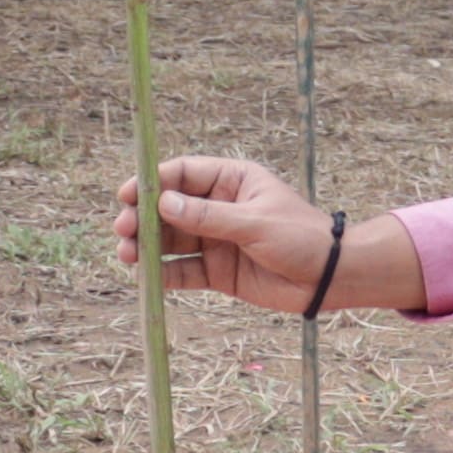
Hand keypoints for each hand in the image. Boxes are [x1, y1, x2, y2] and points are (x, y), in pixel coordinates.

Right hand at [125, 153, 350, 306]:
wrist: (329, 277)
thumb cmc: (301, 237)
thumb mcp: (255, 222)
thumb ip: (210, 217)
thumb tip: (164, 204)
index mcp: (231, 181)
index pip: (183, 175)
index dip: (153, 183)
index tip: (128, 195)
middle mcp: (219, 208)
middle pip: (170, 209)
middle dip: (143, 217)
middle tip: (122, 229)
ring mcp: (216, 240)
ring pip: (172, 240)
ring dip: (147, 246)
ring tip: (126, 253)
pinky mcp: (218, 272)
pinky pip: (184, 270)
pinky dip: (164, 273)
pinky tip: (146, 277)